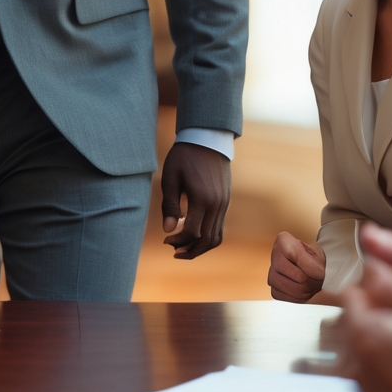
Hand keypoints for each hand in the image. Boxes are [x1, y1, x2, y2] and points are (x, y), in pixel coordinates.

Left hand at [160, 143, 230, 258]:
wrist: (207, 139)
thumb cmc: (184, 156)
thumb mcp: (170, 178)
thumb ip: (169, 205)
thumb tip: (168, 230)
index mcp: (202, 198)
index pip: (192, 232)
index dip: (178, 241)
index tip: (166, 240)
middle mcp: (217, 204)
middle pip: (207, 240)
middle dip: (190, 250)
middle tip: (174, 252)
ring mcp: (224, 204)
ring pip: (216, 237)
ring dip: (201, 247)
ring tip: (184, 248)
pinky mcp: (226, 202)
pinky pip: (220, 227)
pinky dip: (208, 237)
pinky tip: (194, 235)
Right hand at [268, 232, 325, 301]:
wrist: (310, 266)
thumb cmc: (314, 258)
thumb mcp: (319, 255)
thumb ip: (316, 264)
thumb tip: (318, 277)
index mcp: (283, 241)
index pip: (300, 259)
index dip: (315, 267)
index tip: (319, 266)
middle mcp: (274, 256)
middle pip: (301, 278)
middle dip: (314, 280)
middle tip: (318, 277)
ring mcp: (271, 275)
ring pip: (297, 291)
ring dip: (310, 290)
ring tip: (312, 283)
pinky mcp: (274, 290)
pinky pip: (292, 300)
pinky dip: (303, 297)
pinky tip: (303, 288)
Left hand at [340, 261, 391, 391]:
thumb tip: (375, 266)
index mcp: (364, 333)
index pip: (353, 294)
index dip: (376, 288)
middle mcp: (353, 359)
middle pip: (357, 321)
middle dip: (380, 315)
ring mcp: (361, 384)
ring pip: (365, 346)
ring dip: (384, 341)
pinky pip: (373, 372)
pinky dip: (388, 367)